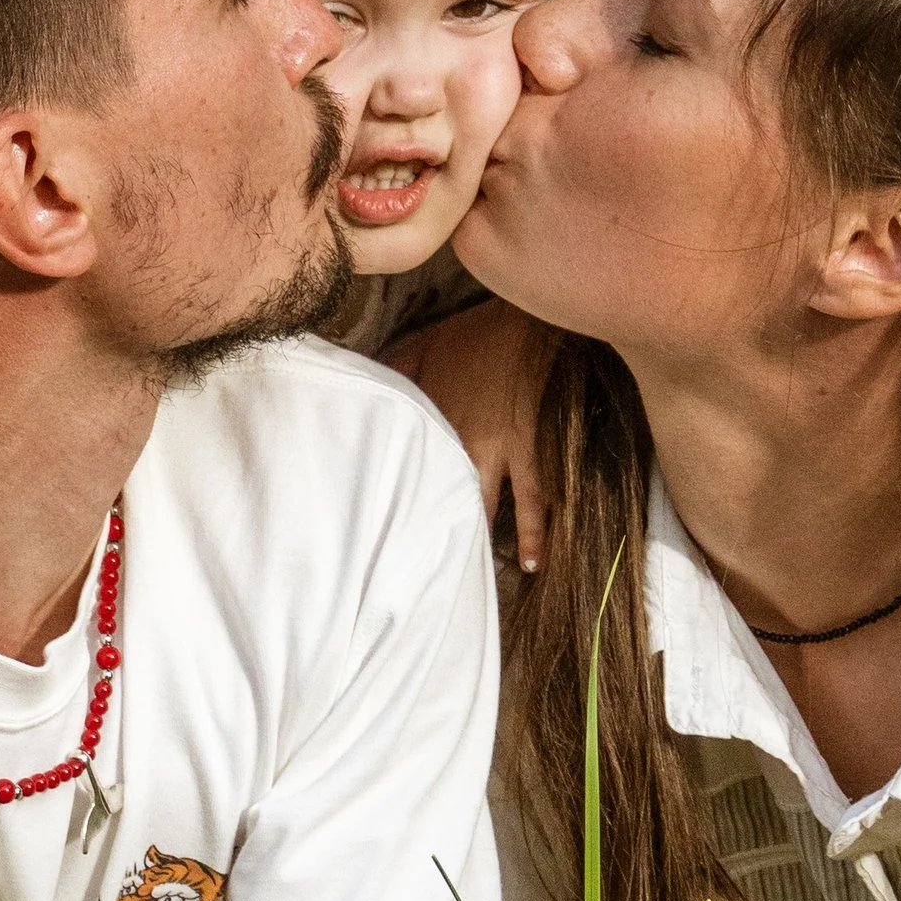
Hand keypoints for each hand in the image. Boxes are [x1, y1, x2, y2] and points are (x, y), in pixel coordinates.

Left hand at [403, 302, 560, 568]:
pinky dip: (534, 530)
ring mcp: (495, 451)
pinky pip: (533, 498)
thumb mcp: (421, 343)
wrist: (526, 323)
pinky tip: (534, 561)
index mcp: (428, 417)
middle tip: (417, 571)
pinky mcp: (528, 451)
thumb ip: (392, 368)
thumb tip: (365, 388)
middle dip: (429, 530)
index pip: (404, 463)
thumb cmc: (474, 333)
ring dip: (479, 540)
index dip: (391, 494)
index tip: (378, 527)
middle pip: (438, 495)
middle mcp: (457, 441)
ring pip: (484, 506)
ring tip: (472, 576)